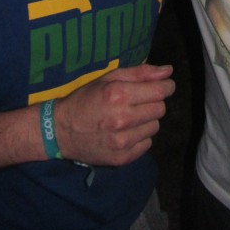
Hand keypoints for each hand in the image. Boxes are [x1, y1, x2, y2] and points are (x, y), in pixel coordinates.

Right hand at [54, 64, 174, 166]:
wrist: (61, 131)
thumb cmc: (86, 99)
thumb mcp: (109, 78)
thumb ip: (140, 73)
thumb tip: (168, 71)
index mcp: (118, 94)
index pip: (159, 91)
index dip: (166, 86)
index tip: (165, 86)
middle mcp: (122, 119)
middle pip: (160, 109)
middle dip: (154, 102)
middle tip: (139, 101)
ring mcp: (122, 141)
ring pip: (155, 127)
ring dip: (147, 120)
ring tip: (130, 117)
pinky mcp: (122, 158)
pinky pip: (147, 144)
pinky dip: (140, 136)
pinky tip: (126, 132)